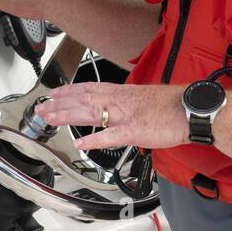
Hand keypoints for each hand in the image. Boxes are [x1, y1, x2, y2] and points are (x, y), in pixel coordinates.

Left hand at [34, 83, 187, 150]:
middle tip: (40, 108)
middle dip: (59, 103)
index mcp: (123, 92)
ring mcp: (126, 115)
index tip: (52, 93)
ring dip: (67, 115)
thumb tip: (117, 108)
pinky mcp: (135, 131)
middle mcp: (120, 100)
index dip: (68, 90)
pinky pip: (111, 135)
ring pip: (91, 112)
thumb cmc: (172, 106)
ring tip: (49, 119)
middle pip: (83, 98)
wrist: (191, 109)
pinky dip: (93, 139)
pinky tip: (79, 143)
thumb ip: (127, 102)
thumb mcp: (145, 97)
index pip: (89, 87)